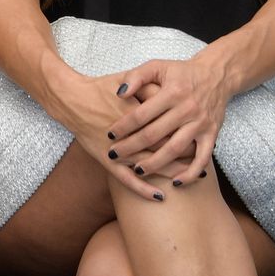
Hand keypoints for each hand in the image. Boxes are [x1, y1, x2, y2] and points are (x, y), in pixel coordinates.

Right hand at [59, 75, 194, 200]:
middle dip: (184, 154)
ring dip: (170, 172)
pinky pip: (127, 180)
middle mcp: (129, 133)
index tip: (200, 136)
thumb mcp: (124, 79)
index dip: (185, 131)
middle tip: (204, 162)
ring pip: (149, 164)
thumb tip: (166, 92)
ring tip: (189, 177)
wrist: (70, 99)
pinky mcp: (107, 160)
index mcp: (136, 111)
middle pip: (162, 147)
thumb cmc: (99, 88)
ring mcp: (118, 149)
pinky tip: (159, 196)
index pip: (167, 124)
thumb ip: (145, 84)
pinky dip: (144, 189)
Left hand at [104, 57, 228, 186]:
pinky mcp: (212, 134)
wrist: (216, 76)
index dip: (124, 126)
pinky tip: (174, 181)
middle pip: (155, 134)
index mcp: (172, 92)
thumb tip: (119, 93)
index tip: (110, 136)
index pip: (142, 114)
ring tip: (137, 170)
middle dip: (132, 147)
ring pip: (175, 149)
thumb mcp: (157, 66)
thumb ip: (136, 76)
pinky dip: (189, 173)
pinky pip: (202, 159)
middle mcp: (187, 109)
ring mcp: (200, 124)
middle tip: (115, 155)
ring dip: (155, 163)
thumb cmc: (180, 72)